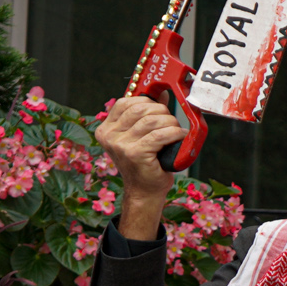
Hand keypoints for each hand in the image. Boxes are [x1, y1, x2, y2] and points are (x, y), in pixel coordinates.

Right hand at [95, 95, 178, 239]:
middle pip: (141, 108)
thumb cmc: (146, 163)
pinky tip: (180, 137)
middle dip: (162, 112)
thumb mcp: (142, 136)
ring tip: (176, 131)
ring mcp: (120, 145)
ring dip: (171, 123)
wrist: (144, 191)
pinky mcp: (134, 153)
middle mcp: (109, 136)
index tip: (159, 110)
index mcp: (106, 129)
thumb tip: (162, 94)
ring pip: (152, 120)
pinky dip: (175, 133)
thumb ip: (147, 115)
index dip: (147, 101)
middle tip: (171, 123)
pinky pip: (160, 135)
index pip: (125, 102)